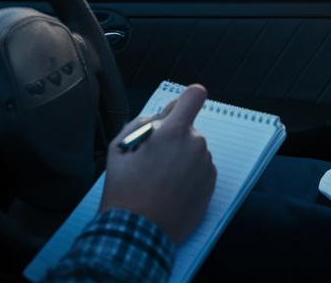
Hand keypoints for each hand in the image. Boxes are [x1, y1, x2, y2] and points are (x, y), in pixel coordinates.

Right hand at [100, 84, 215, 243]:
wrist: (138, 233)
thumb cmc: (125, 191)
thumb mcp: (119, 148)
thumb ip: (141, 123)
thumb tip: (159, 116)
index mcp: (174, 132)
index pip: (194, 96)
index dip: (186, 99)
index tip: (178, 110)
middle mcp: (196, 146)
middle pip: (188, 128)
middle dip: (172, 138)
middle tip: (151, 160)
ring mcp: (206, 167)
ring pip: (194, 150)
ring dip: (180, 158)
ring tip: (158, 181)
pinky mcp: (211, 186)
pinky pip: (200, 170)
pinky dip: (188, 176)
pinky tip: (169, 191)